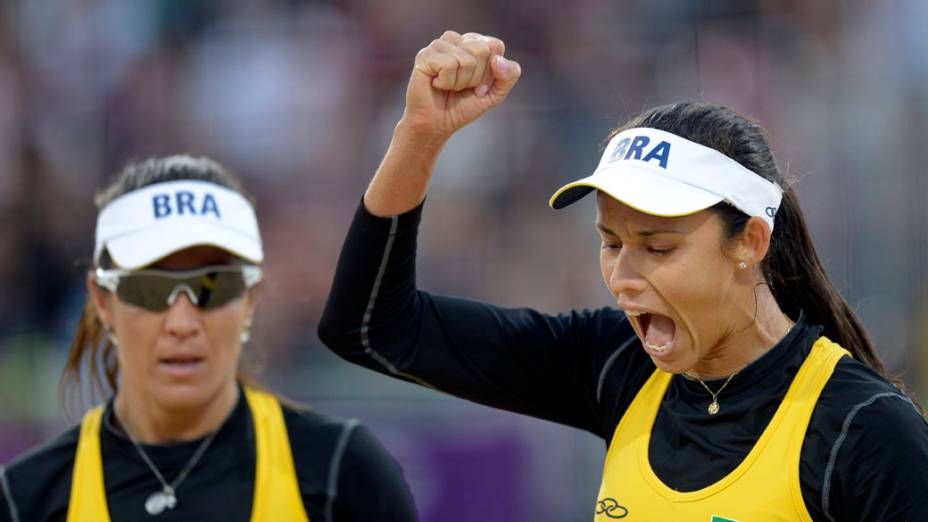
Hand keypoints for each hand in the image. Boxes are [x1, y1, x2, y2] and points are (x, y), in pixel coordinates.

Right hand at [401, 31, 521, 139]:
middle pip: (482, 50)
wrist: (437, 125)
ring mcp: (439, 45)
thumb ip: (509, 75)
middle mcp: (456, 40)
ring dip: (460, 82)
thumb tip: (498, 60)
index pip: (495, 46)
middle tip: (462, 88)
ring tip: (449, 87)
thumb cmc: (463, 106)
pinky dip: (447, 82)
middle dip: (476, 78)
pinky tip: (437, 84)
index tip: (479, 87)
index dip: (491, 72)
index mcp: (474, 43)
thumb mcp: (495, 93)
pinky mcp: (425, 55)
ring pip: (466, 59)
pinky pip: (449, 65)